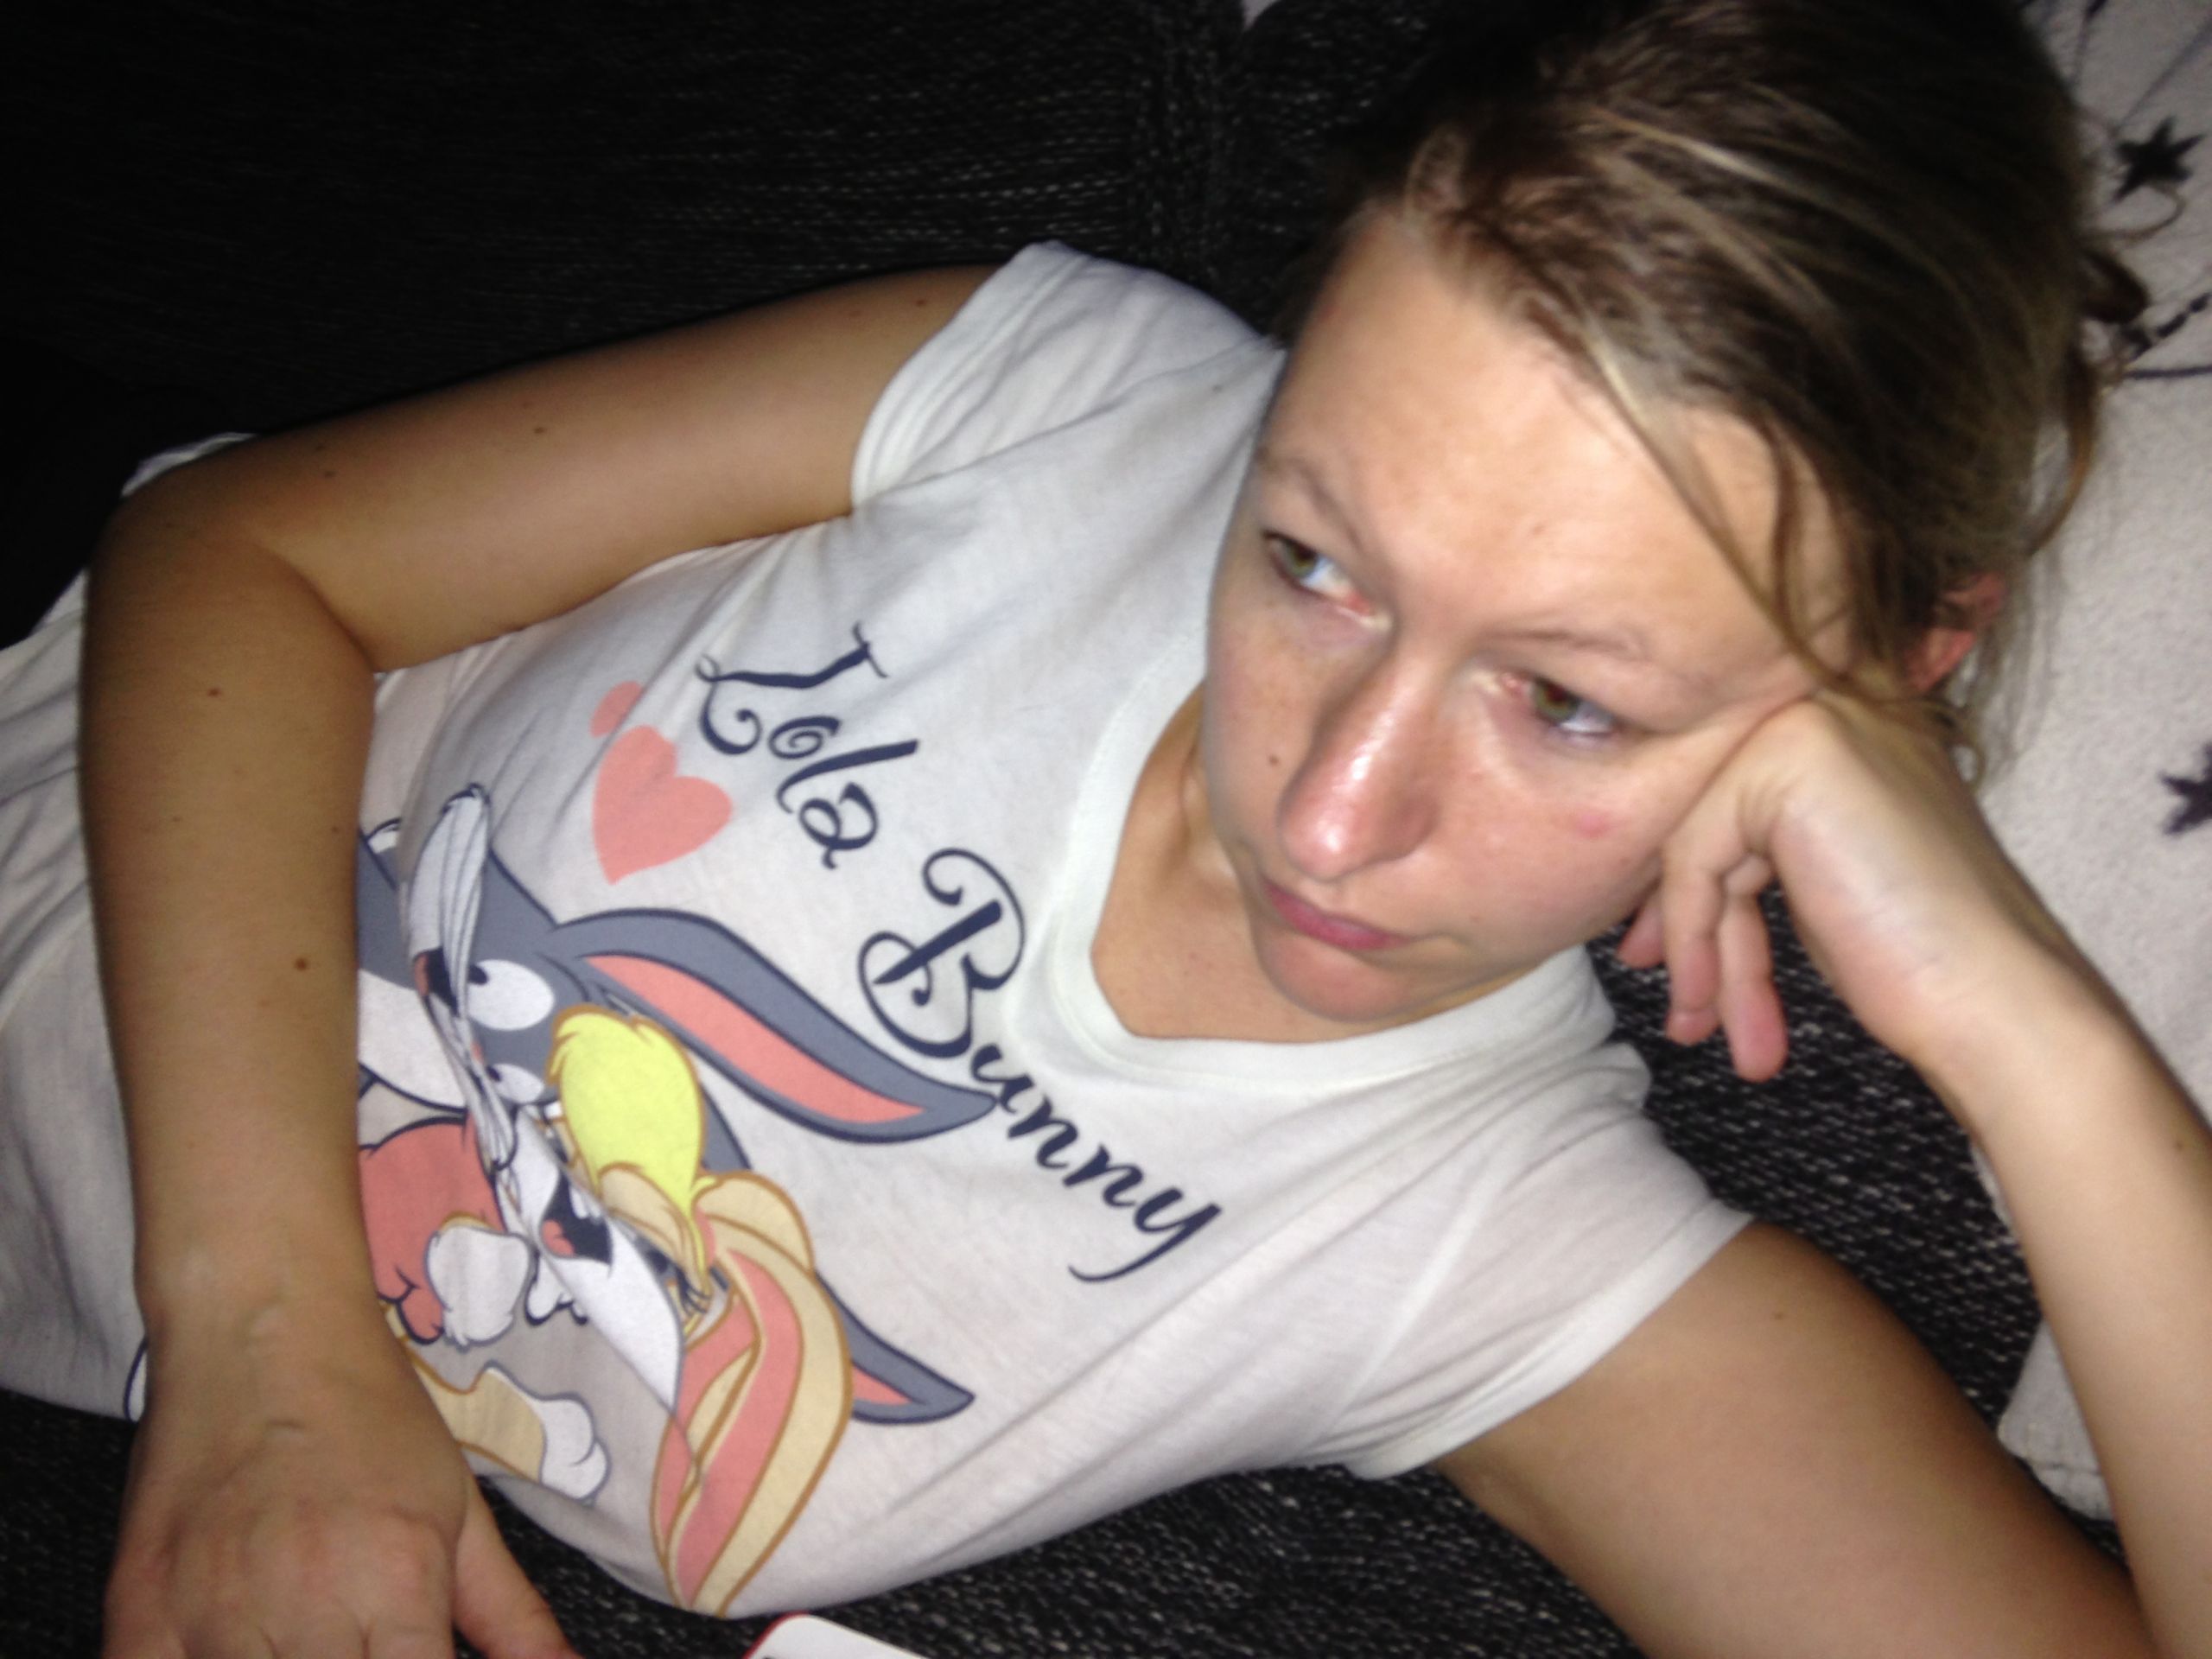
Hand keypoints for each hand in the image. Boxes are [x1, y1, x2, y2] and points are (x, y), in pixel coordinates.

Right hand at [102, 1299, 579, 1658]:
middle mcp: (306, 1606)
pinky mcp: (137, 1616)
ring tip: (311, 1635)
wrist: (262, 1328)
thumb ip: (512, 1615)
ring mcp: (210, 1615)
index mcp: (396, 1581)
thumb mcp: (460, 1510)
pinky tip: (238, 1648)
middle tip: (365, 1639)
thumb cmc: (370, 1413)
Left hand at [1618, 695, 2099, 1094]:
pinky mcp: (1792, 756)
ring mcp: (1816, 718)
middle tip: (1686, 1011)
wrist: (1999, 1000)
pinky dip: (1695, 940)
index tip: (1687, 969)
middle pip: (1714, 819)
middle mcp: (1840, 698)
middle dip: (1691, 924)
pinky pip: (1697, 858)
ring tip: (1701, 1031)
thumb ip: (1755, 850)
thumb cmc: (1923, 957)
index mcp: (1858, 718)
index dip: (1699, 891)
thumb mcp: (1823, 879)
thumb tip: (1655, 883)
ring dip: (1699, 951)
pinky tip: (1710, 1008)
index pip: (1737, 800)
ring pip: (1701, 845)